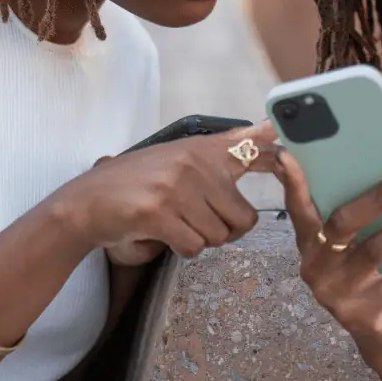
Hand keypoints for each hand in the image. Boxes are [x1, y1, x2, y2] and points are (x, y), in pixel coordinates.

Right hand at [54, 121, 273, 260]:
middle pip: (243, 218)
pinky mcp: (159, 212)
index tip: (294, 160)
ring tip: (174, 223)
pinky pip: (193, 246)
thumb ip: (223, 150)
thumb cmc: (137, 182)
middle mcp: (194, 163)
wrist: (87, 202)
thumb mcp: (180, 156)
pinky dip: (180, 248)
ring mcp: (176, 187)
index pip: (253, 147)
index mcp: (202, 149)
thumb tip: (270, 132)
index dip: (280, 159)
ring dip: (199, 239)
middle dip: (225, 231)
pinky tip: (162, 233)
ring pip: (218, 236)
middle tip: (197, 223)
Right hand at [275, 152, 381, 353]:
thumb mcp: (346, 248)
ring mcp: (340, 291)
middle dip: (377, 197)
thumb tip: (374, 166)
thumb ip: (350, 216)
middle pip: (343, 224)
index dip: (293, 183)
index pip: (298, 209)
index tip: (287, 154)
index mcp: (309, 243)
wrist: (377, 330)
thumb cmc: (362, 272)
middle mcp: (318, 266)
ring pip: (377, 249)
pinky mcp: (366, 311)